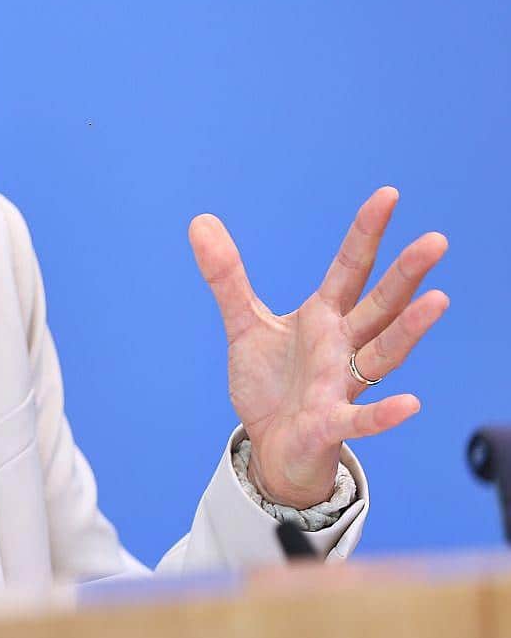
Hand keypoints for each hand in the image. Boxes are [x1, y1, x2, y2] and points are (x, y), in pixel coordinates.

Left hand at [188, 187, 447, 507]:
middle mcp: (342, 345)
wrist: (271, 442)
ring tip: (438, 301)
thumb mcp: (245, 323)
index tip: (388, 195)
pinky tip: (410, 405)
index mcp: (324, 316)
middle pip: (379, 305)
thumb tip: (200, 221)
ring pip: (382, 353)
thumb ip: (227, 276)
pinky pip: (361, 418)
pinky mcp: (332, 422)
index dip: (366, 233)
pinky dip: (384, 414)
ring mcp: (342, 383)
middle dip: (405, 275)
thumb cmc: (271, 383)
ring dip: (409, 330)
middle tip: (435, 241)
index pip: (350, 267)